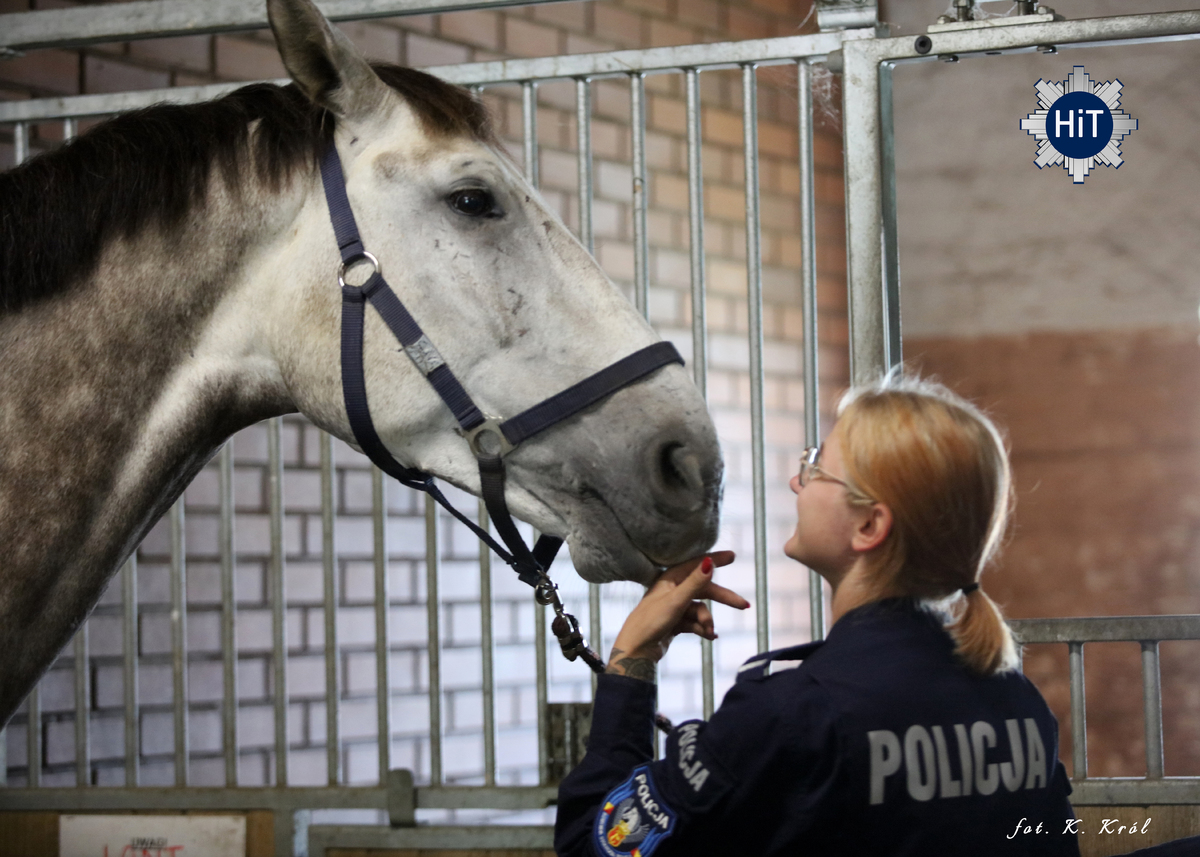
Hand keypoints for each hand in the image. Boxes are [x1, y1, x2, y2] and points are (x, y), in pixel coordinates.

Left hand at [606, 551, 748, 681]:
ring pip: (700, 609)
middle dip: (722, 598)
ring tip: (708, 631)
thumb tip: (710, 562)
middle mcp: (673, 590)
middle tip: (744, 605)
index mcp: (670, 579)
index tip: (733, 556)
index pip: (696, 564)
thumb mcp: (675, 601)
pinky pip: (695, 622)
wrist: (636, 650)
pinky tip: (709, 637)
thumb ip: (694, 583)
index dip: (715, 559)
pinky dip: (702, 628)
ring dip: (706, 620)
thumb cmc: (651, 621)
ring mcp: (674, 607)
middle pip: (704, 590)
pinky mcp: (675, 622)